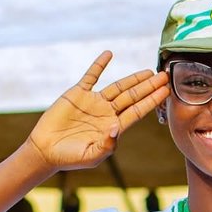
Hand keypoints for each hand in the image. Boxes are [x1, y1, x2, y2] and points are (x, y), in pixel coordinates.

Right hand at [28, 52, 169, 172]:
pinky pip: (91, 76)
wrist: (46, 150)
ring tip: (148, 71)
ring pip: (118, 87)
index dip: (152, 101)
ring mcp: (94, 102)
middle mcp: (107, 113)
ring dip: (133, 78)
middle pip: (133, 97)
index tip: (165, 91)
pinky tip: (109, 54)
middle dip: (149, 87)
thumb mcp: (91, 156)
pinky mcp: (78, 94)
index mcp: (114, 127)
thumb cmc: (70, 158)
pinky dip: (99, 65)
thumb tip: (116, 129)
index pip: (137, 111)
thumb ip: (106, 145)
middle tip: (164, 76)